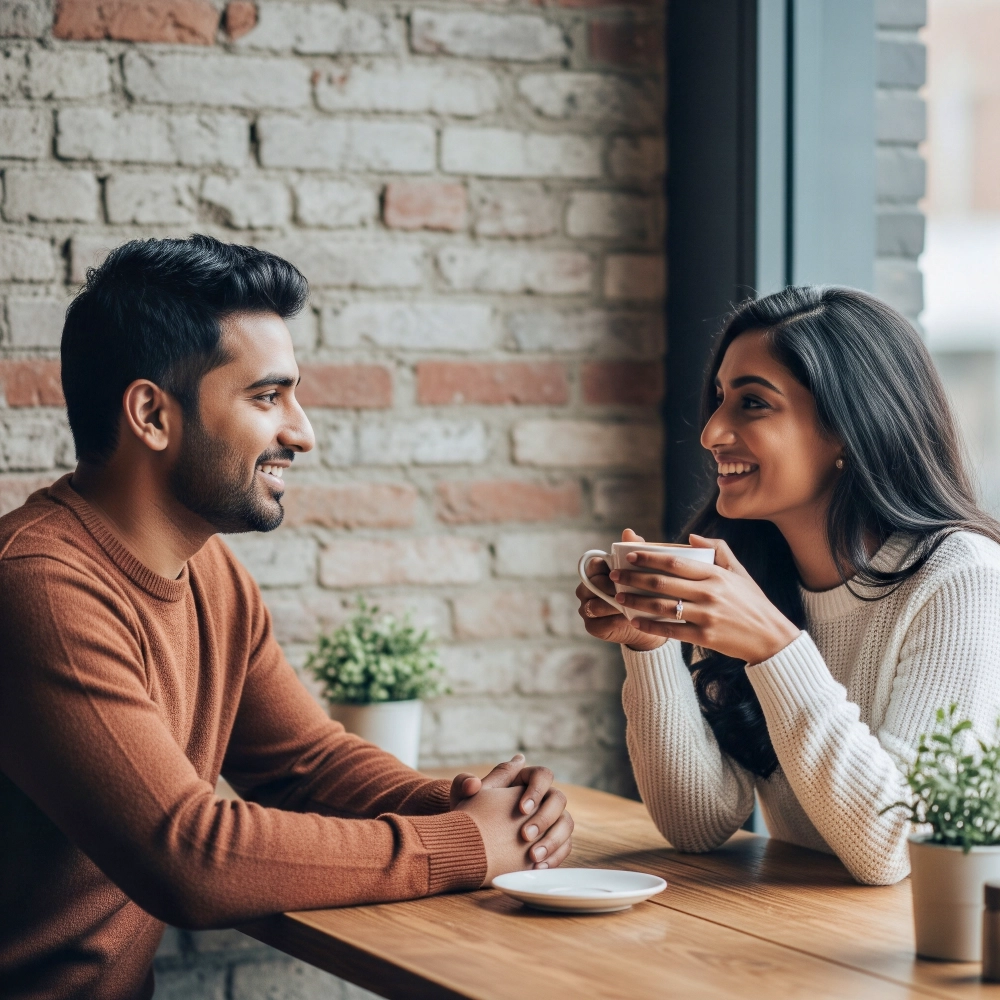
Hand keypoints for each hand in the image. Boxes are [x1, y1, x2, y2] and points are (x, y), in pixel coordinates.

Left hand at [450, 755, 572, 868]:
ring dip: (552, 840)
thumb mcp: (463, 798)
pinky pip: (564, 847)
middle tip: (525, 835)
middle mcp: (543, 798)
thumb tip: (474, 783)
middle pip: (559, 799)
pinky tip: (536, 867)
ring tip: (532, 857)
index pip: (543, 775)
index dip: (536, 791)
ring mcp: (551, 820)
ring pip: (566, 824)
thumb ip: (464, 785)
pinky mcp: (553, 842)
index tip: (521, 809)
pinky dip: (554, 857)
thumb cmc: (469, 814)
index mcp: (525, 780)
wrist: (470, 842)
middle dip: (544, 818)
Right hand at [576, 529, 665, 651]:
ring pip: (594, 605)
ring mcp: (586, 608)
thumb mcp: (641, 570)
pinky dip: (614, 620)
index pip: (595, 565)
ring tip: (631, 605)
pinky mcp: (591, 626)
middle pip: (594, 585)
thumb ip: (635, 550)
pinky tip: (629, 619)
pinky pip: (599, 623)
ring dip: (613, 605)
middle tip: (631, 589)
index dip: (609, 568)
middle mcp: (586, 589)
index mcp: (595, 572)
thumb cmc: (642, 591)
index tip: (625, 571)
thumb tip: (628, 532)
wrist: (647, 623)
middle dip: (612, 587)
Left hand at [609, 534, 800, 663]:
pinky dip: (650, 625)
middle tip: (615, 575)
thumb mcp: (739, 572)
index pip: (674, 562)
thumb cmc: (752, 602)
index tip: (631, 555)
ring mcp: (706, 616)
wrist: (770, 637)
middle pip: (662, 583)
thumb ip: (718, 550)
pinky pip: (671, 630)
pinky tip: (635, 620)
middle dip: (634, 578)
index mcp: (715, 574)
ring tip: (619, 597)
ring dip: (636, 601)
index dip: (649, 557)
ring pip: (662, 607)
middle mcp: (709, 593)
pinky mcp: (705, 637)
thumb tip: (691, 539)